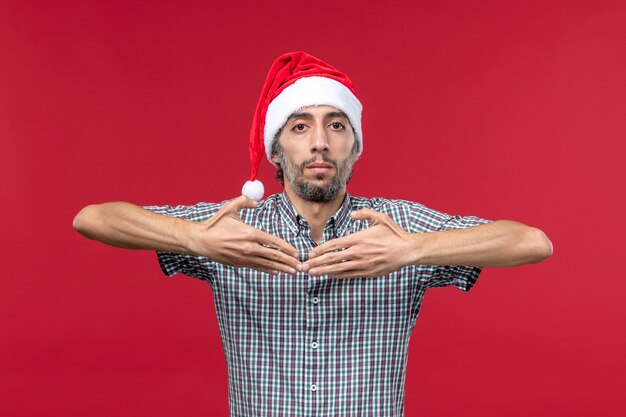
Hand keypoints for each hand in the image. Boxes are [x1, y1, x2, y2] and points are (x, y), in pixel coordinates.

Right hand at [187, 195, 300, 274]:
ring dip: (282, 268)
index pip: (273, 241)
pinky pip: (257, 267)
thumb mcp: (230, 208)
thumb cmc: (215, 224)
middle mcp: (249, 247)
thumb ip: (245, 201)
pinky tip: (276, 272)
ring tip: (293, 272)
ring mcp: (244, 257)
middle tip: (301, 266)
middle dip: (289, 261)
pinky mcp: (239, 263)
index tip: (296, 253)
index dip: (287, 248)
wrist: (200, 240)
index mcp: (250, 233)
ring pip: (267, 264)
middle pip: (273, 255)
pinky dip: (268, 270)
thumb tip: (257, 201)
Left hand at [300, 209, 416, 278]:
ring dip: (324, 271)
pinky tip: (330, 275)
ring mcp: (363, 264)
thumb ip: (364, 213)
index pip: (334, 245)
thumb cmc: (393, 233)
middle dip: (316, 263)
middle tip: (304, 266)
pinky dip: (338, 275)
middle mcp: (358, 253)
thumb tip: (352, 214)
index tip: (310, 253)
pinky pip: (349, 275)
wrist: (407, 250)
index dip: (320, 250)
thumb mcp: (380, 218)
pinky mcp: (368, 272)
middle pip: (332, 259)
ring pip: (339, 269)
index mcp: (358, 239)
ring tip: (312, 273)